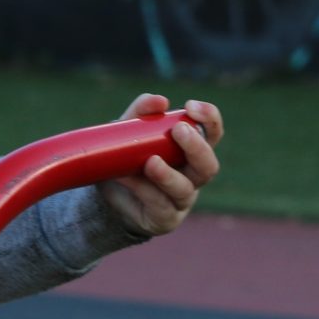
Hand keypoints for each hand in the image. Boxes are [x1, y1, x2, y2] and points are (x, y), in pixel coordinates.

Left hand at [98, 95, 224, 238]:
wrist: (106, 195)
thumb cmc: (126, 157)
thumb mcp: (128, 131)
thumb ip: (140, 112)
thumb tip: (159, 100)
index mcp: (191, 150)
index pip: (212, 133)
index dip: (210, 119)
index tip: (190, 106)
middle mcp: (193, 175)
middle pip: (208, 166)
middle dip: (196, 148)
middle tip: (177, 131)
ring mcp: (181, 199)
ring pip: (185, 189)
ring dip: (168, 174)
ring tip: (150, 162)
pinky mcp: (164, 218)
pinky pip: (160, 205)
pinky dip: (143, 189)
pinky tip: (128, 178)